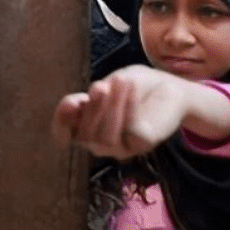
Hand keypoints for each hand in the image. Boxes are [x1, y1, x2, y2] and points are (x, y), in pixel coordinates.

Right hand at [52, 65, 190, 158]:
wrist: (168, 88)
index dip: (61, 121)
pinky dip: (129, 108)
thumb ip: (88, 98)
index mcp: (87, 126)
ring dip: (112, 108)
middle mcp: (100, 142)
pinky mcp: (141, 145)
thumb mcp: (107, 85)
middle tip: (101, 87)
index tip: (69, 104)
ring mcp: (120, 147)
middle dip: (92, 110)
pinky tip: (131, 90)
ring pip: (105, 138)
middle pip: (84, 135)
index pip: (64, 132)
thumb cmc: (133, 86)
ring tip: (121, 82)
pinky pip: (130, 131)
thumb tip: (73, 104)